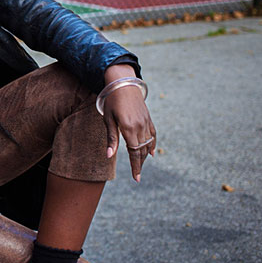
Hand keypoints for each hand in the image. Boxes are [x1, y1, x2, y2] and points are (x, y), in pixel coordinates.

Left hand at [102, 66, 156, 182]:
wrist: (123, 83)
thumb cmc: (112, 101)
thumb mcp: (108, 120)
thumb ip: (111, 139)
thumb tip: (109, 156)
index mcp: (129, 128)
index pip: (134, 153)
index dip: (136, 167)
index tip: (137, 179)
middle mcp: (140, 127)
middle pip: (142, 151)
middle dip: (140, 164)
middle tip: (138, 176)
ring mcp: (146, 123)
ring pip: (148, 144)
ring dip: (145, 156)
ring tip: (140, 165)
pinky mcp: (148, 118)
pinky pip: (152, 135)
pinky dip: (152, 145)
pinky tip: (151, 153)